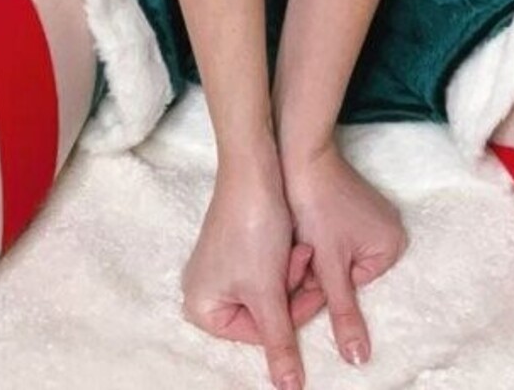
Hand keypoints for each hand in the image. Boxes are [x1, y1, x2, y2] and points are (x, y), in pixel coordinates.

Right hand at [181, 157, 325, 388]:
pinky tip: (294, 242)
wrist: (255, 170)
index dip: (291, 314)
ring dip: (292, 274)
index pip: (258, 335)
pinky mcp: (237, 248)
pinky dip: (285, 260)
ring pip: (270, 291)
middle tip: (304, 260)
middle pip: (264, 313)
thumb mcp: (269, 292)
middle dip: (290, 290)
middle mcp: (205, 290)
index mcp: (201, 308)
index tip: (311, 288)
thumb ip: (280, 343)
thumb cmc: (253, 229)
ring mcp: (220, 268)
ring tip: (299, 247)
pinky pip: (266, 270)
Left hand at [282, 141, 406, 366]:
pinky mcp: (354, 206)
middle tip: (300, 249)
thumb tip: (359, 359)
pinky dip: (318, 238)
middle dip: (319, 270)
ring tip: (300, 234)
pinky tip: (303, 224)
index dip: (323, 283)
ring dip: (316, 256)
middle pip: (346, 274)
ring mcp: (373, 216)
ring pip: (338, 258)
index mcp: (394, 245)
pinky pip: (337, 238)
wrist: (300, 154)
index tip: (306, 260)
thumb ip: (344, 313)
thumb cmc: (315, 206)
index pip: (351, 288)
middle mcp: (391, 230)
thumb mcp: (328, 266)